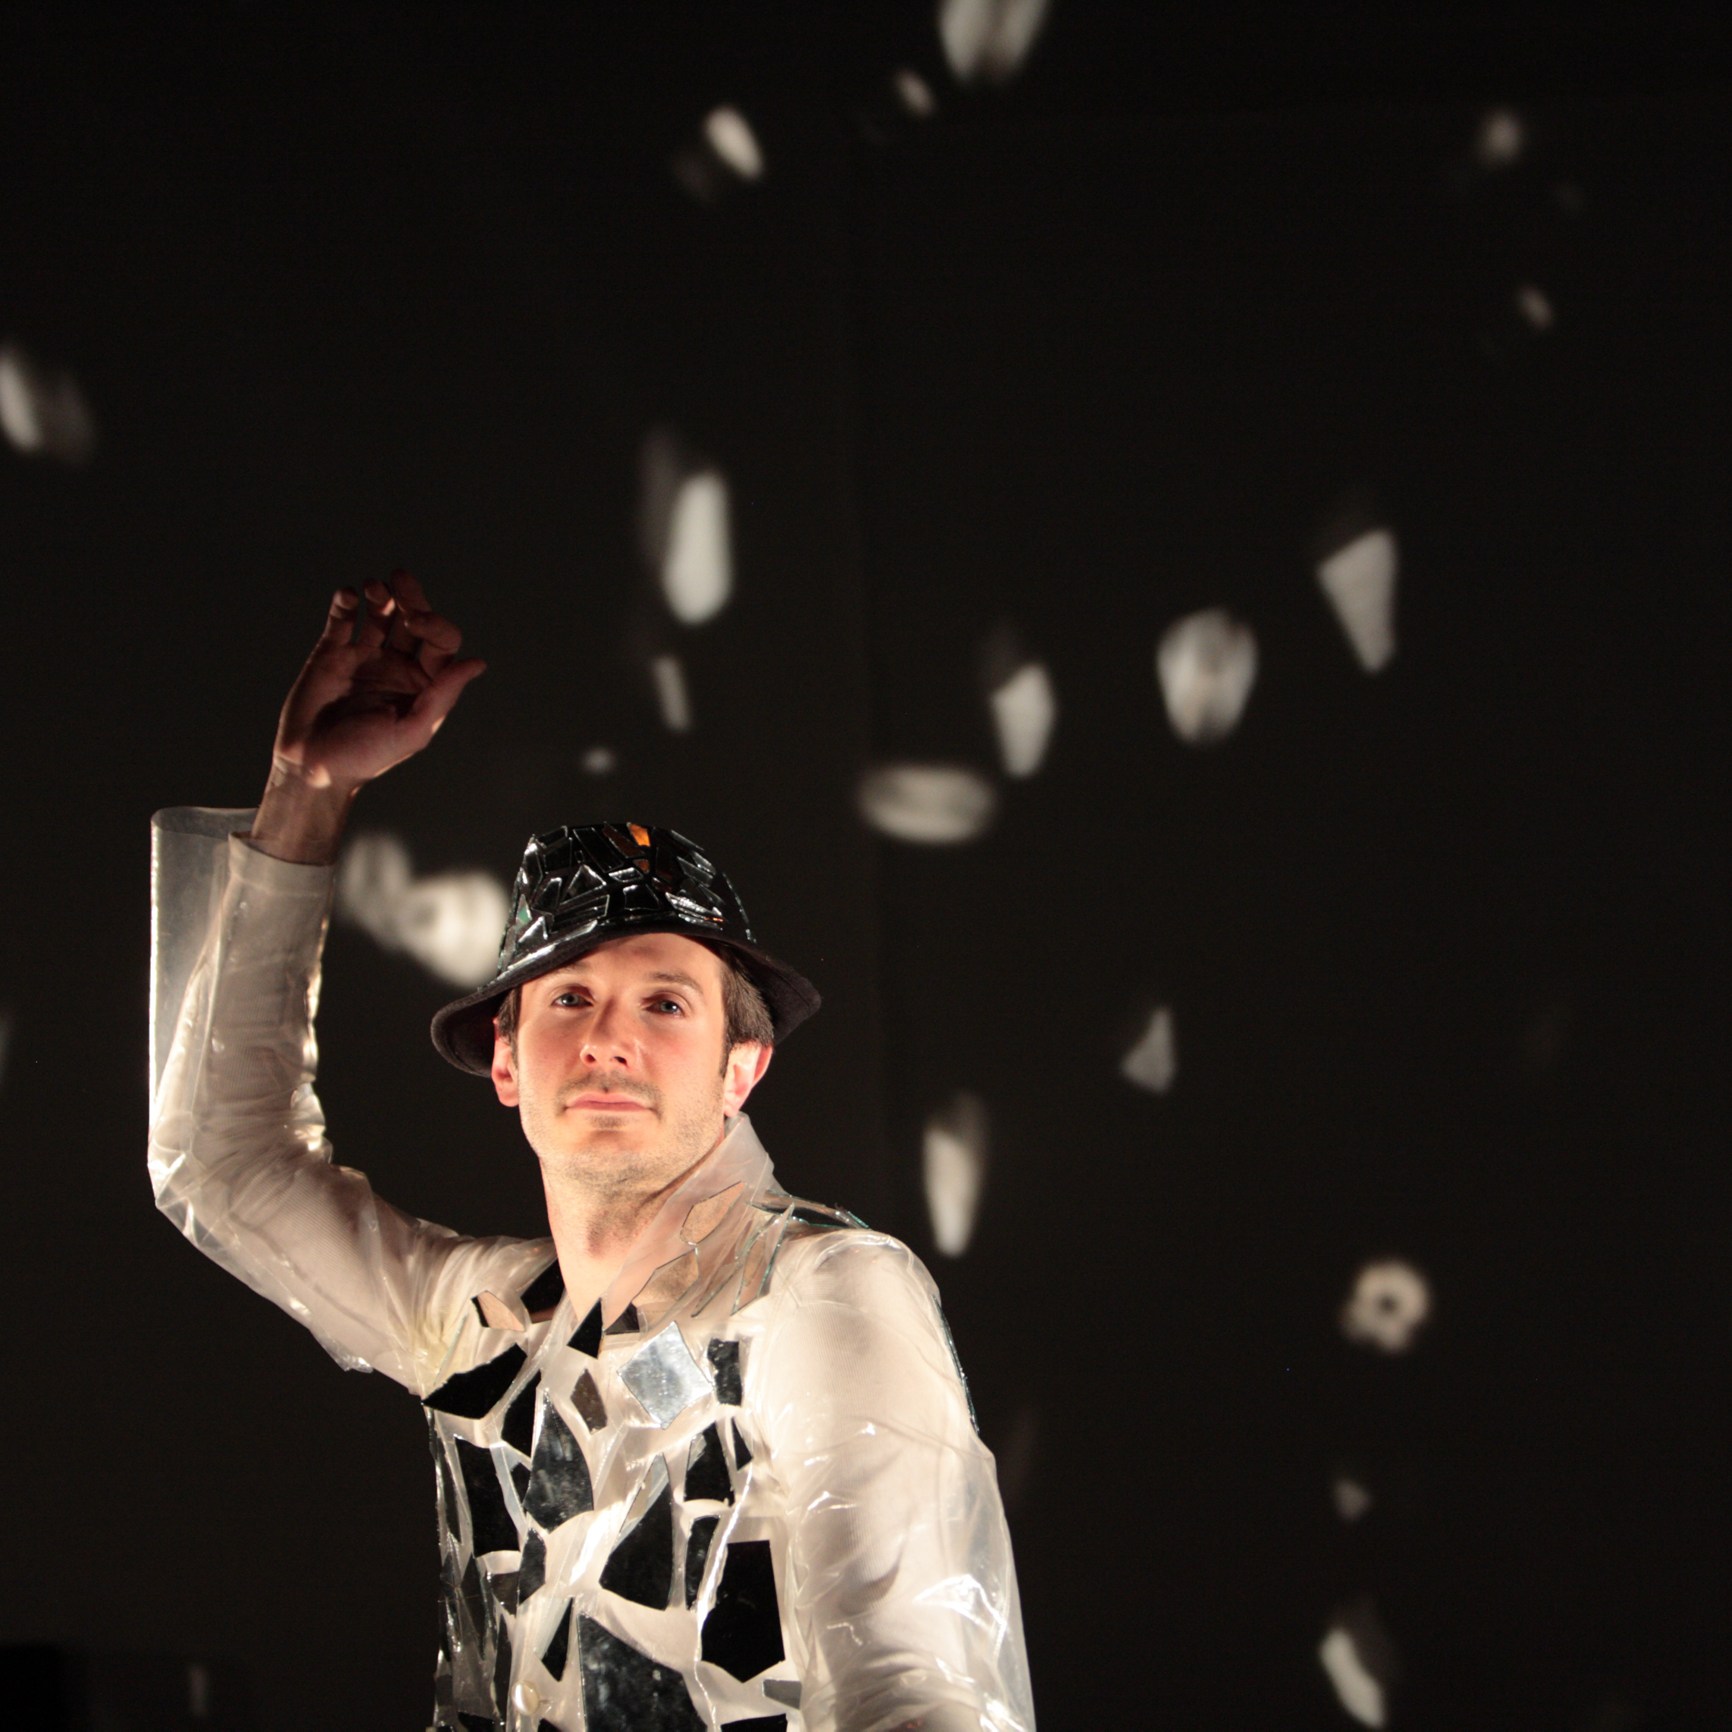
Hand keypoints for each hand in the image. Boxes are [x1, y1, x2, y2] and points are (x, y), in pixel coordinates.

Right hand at [250, 572, 484, 861]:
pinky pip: (343, 618)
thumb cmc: (367, 756)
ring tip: (373, 587)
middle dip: (410, 597)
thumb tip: (477, 662)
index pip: (441, 641)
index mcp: (425, 682)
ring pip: (380, 613)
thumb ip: (443, 695)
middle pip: (413, 620)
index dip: (434, 623)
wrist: (313, 764)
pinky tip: (348, 596)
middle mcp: (399, 665)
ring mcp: (365, 656)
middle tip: (400, 578)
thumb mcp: (412, 730)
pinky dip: (346, 601)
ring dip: (381, 595)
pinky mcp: (332, 652)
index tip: (415, 621)